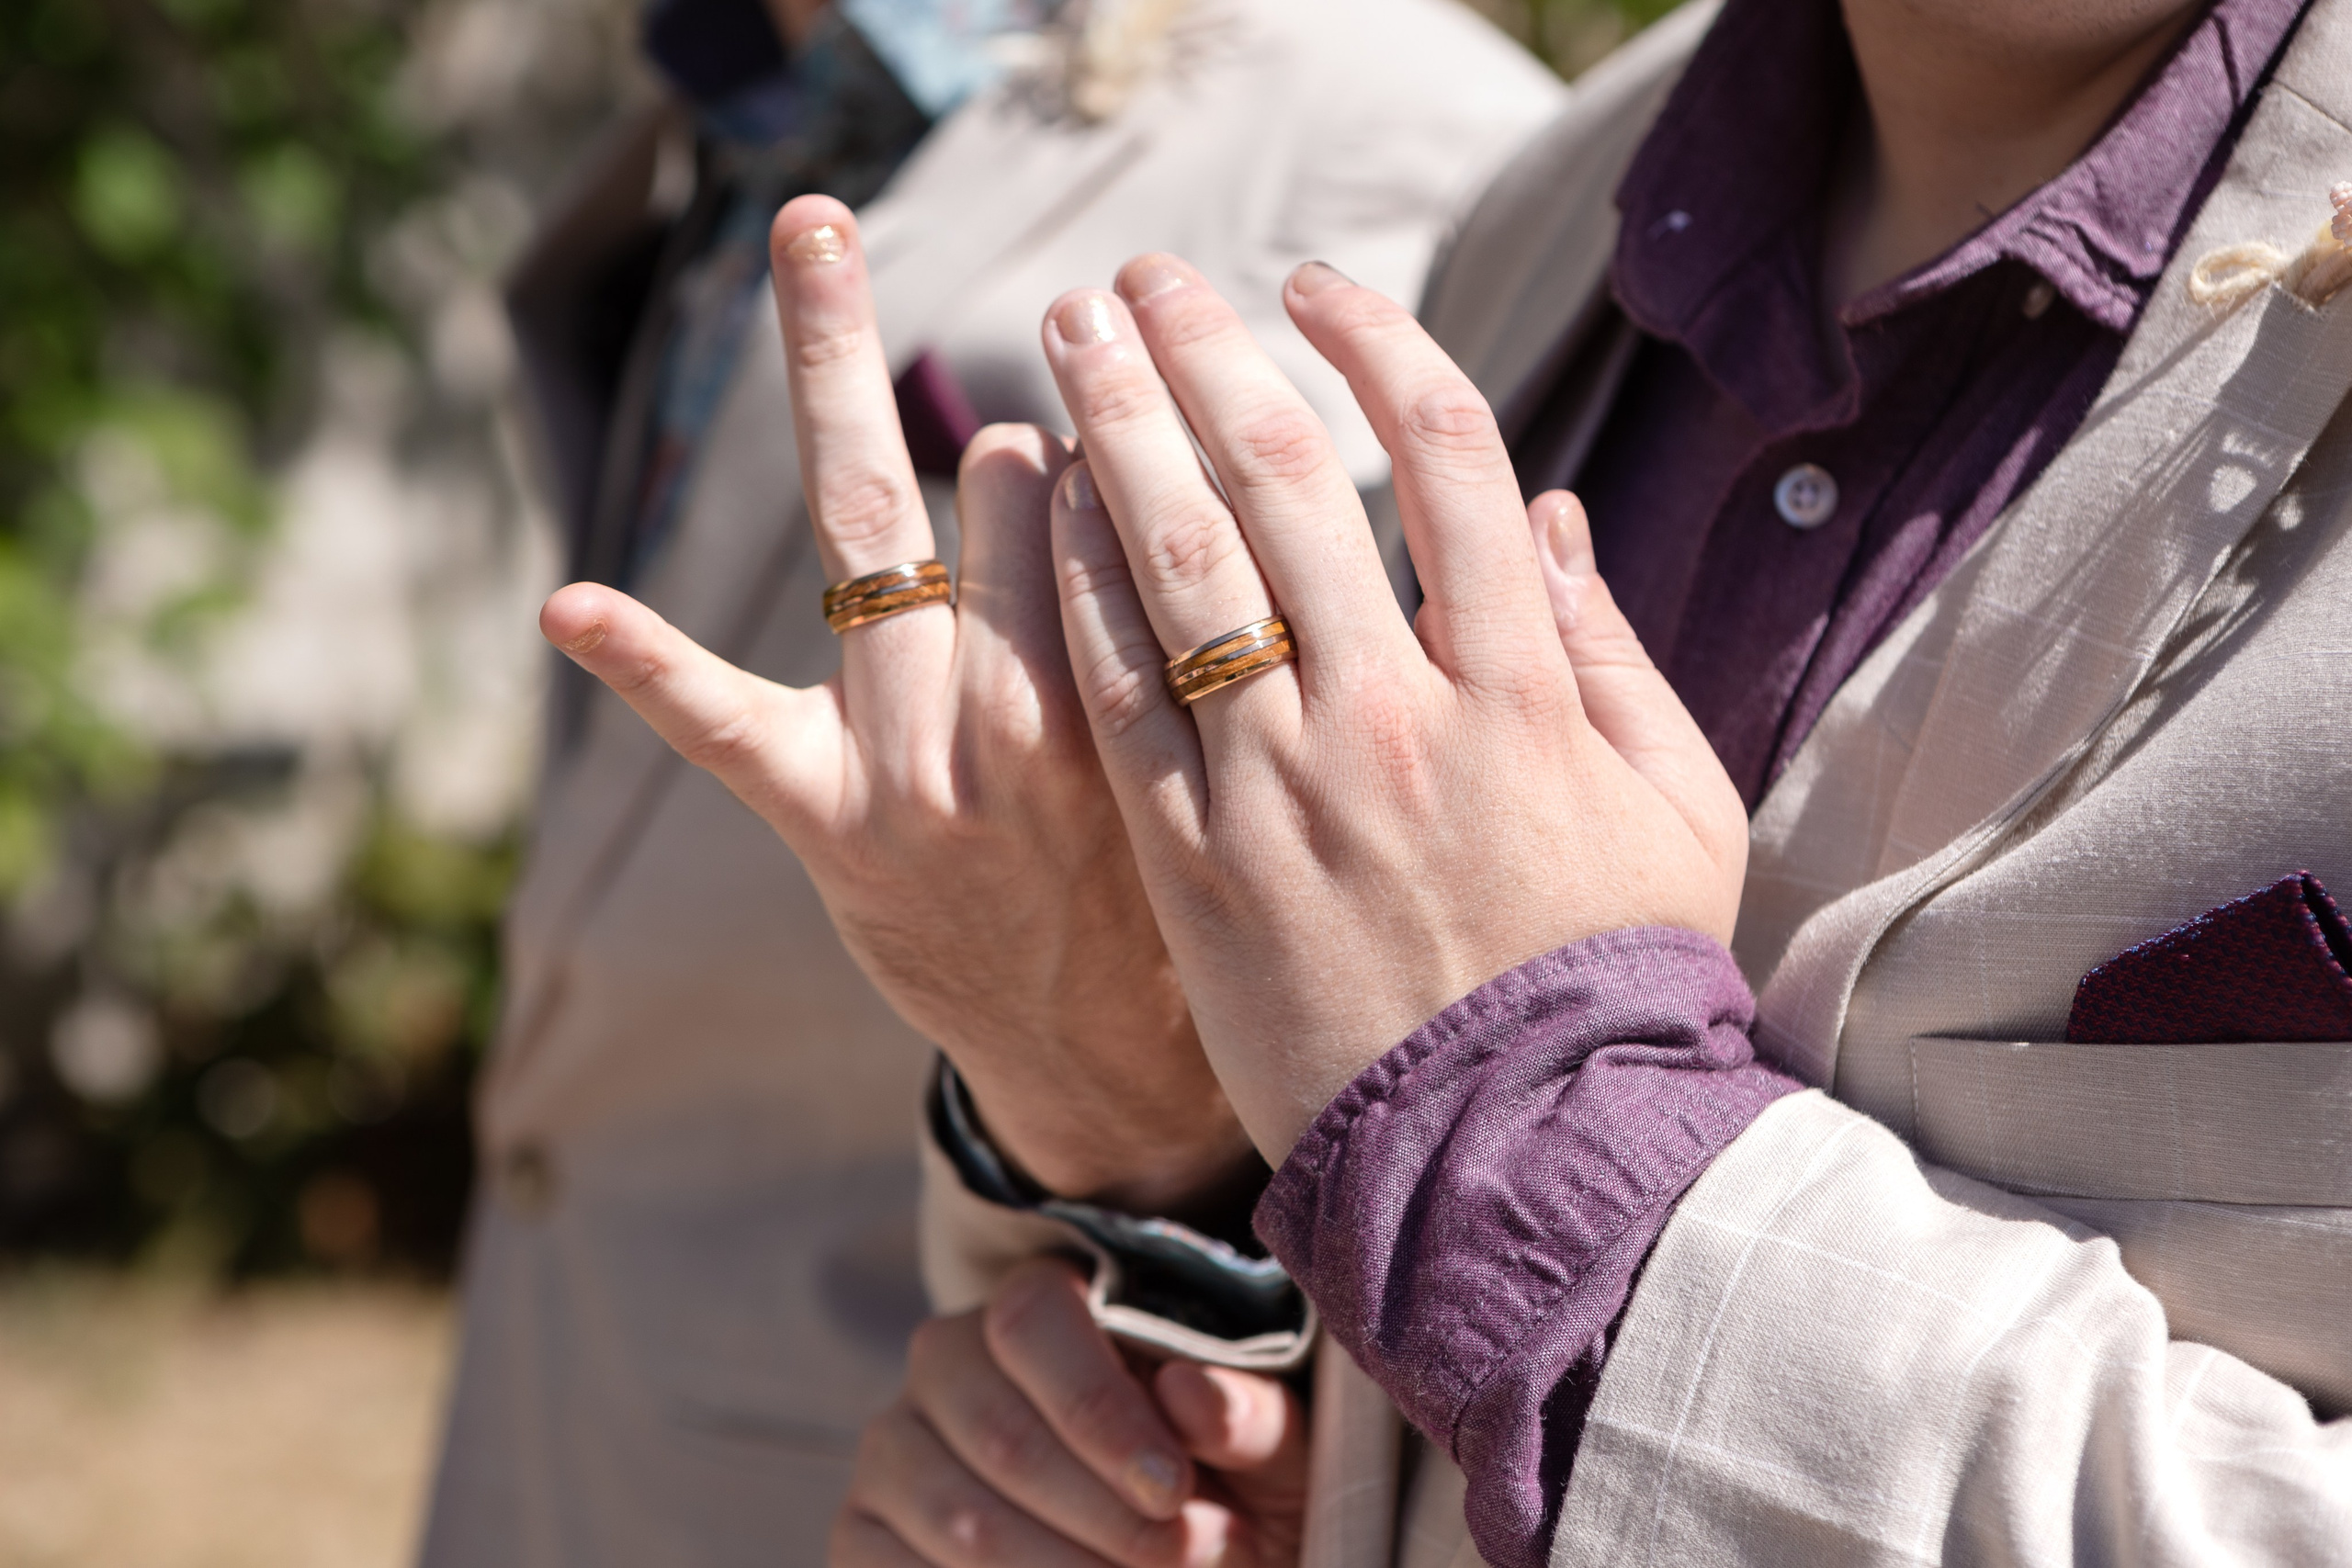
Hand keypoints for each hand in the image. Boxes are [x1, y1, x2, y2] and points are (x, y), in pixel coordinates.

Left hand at [537, 197, 1248, 1211]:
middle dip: (1003, 395)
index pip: (1116, 510)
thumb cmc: (1163, 888)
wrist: (1096, 1061)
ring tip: (820, 247)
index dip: (1110, 437)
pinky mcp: (822, 816)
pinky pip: (722, 727)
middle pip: (1007, 502)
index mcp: (1132, 712)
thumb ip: (1175, 622)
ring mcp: (912, 772)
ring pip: (881, 546)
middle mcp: (1023, 730)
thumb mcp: (1203, 761)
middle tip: (1007, 297)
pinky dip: (645, 662)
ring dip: (846, 387)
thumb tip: (1118, 448)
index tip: (1121, 411)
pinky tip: (569, 606)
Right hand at [834, 1258, 1307, 1567]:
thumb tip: (1192, 1394)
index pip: (1032, 1324)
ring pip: (961, 1522)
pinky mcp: (860, 1537)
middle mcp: (943, 1360)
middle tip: (1186, 1561)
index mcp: (1036, 1306)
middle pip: (1002, 1435)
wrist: (1171, 1564)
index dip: (1100, 1413)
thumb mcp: (1269, 1457)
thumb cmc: (1225, 1493)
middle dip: (1107, 1521)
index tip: (1173, 1493)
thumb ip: (1252, 1419)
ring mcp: (891, 1450)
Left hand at [1040, 257, 1746, 1157]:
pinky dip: (1081, 587)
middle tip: (1143, 278)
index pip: (1446, 458)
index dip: (1375, 346)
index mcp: (1520, 686)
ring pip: (1186, 567)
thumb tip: (1554, 518)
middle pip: (1285, 481)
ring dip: (1118, 433)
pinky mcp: (1198, 863)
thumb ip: (1612, 655)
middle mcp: (1395, 713)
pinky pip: (1123, 695)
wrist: (1509, 1152)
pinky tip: (1046, 506)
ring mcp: (1286, 787)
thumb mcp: (1675, 809)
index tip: (1315, 288)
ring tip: (1067, 339)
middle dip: (1205, 355)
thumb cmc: (1607, 978)